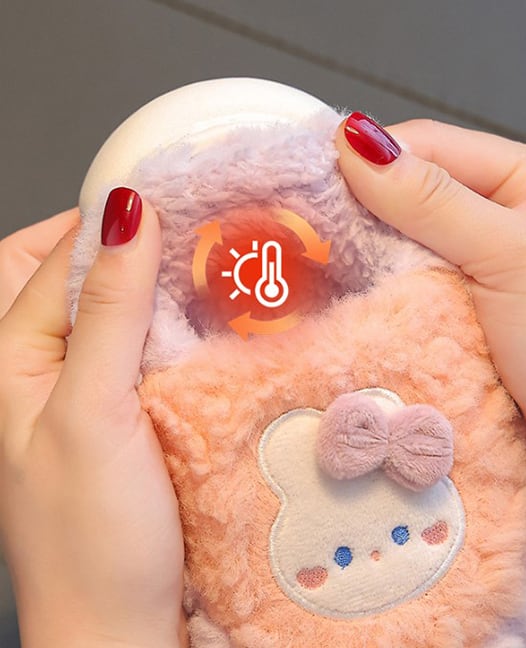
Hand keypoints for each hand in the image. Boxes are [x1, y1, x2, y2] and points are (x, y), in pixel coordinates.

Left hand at [0, 192, 187, 646]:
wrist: (122, 627)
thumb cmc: (90, 534)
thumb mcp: (91, 413)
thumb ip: (108, 312)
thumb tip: (126, 213)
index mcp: (8, 359)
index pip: (53, 259)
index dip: (105, 223)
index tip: (170, 199)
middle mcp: (44, 368)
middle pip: (83, 279)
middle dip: (134, 253)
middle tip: (196, 236)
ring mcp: (89, 391)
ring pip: (122, 313)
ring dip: (164, 292)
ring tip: (215, 275)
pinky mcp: (131, 413)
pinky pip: (151, 352)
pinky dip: (181, 333)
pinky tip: (216, 328)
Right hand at [336, 115, 525, 549]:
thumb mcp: (514, 257)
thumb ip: (434, 201)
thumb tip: (361, 145)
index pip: (430, 148)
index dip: (368, 161)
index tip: (309, 180)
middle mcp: (501, 223)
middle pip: (408, 200)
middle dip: (358, 217)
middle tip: (302, 233)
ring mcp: (474, 275)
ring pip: (398, 252)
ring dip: (363, 266)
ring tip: (316, 272)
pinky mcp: (454, 319)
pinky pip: (400, 298)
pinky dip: (375, 303)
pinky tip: (348, 308)